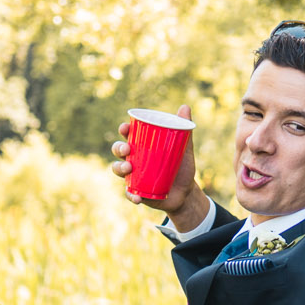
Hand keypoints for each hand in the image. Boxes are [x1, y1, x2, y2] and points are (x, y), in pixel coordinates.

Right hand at [111, 102, 205, 229]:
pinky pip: (129, 193)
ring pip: (118, 169)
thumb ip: (184, 131)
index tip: (125, 128)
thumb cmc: (182, 167)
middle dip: (118, 148)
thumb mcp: (185, 149)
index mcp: (142, 147)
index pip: (129, 135)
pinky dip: (131, 195)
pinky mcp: (136, 191)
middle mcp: (134, 160)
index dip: (124, 130)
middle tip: (127, 149)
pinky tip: (137, 197)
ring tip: (128, 168)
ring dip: (119, 168)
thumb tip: (185, 107)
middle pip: (118, 151)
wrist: (186, 193)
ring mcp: (133, 176)